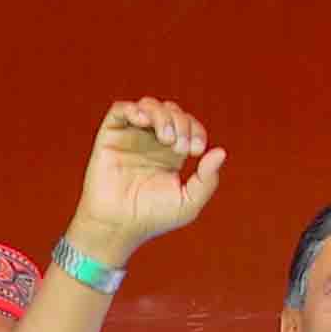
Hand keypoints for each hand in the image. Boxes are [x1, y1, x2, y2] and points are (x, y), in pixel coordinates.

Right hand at [66, 98, 224, 264]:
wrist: (118, 225)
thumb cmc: (153, 217)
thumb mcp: (189, 202)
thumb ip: (207, 179)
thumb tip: (220, 151)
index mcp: (172, 154)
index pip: (189, 126)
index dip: (196, 130)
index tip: (195, 151)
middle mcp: (152, 142)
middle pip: (172, 112)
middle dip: (182, 123)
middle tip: (180, 147)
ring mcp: (131, 137)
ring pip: (149, 106)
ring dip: (163, 115)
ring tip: (166, 138)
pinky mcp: (110, 136)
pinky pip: (121, 109)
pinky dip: (134, 109)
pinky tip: (143, 121)